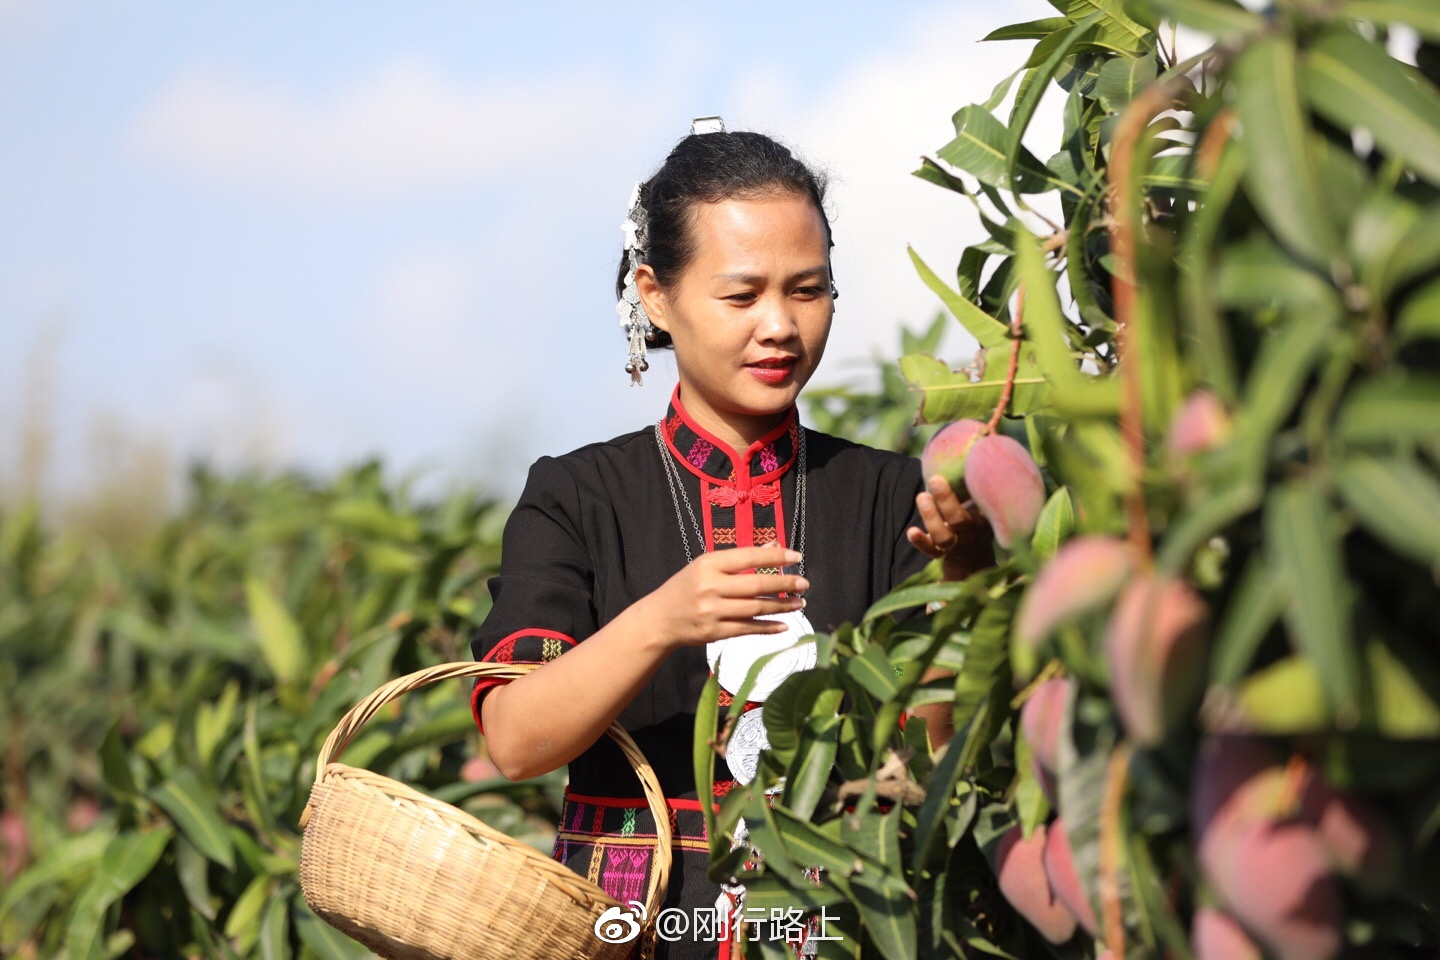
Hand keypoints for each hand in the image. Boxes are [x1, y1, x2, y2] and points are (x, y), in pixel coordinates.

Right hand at [641, 544, 809, 650]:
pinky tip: (784, 625)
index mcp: (708, 564)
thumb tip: (774, 546)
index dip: (775, 557)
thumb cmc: (687, 587)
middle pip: (755, 585)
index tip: (796, 557)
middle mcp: (710, 586)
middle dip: (784, 584)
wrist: (659, 619)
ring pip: (755, 609)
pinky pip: (747, 629)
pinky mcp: (714, 632)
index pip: (748, 557)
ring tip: (799, 603)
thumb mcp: (706, 565)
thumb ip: (739, 558)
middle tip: (804, 584)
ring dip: (781, 606)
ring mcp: (712, 611)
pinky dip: (767, 628)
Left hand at [907, 475, 996, 581]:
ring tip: (922, 496)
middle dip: (947, 500)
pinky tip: (912, 532)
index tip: (976, 469)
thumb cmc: (978, 517)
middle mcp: (972, 532)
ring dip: (931, 517)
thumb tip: (985, 431)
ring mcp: (956, 545)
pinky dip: (921, 542)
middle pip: (960, 519)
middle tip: (936, 479)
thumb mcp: (984, 500)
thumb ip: (981, 475)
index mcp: (985, 517)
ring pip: (944, 536)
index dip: (984, 491)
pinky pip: (931, 550)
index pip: (987, 505)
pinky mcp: (941, 554)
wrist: (975, 558)